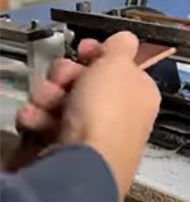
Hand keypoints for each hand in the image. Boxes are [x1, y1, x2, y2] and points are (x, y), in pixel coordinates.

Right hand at [16, 32, 160, 200]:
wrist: (84, 163)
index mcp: (139, 91)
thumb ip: (123, 45)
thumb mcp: (119, 64)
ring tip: (47, 102)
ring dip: (50, 95)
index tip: (84, 49)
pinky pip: (52, 123)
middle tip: (63, 79)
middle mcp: (121, 112)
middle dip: (68, 75)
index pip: (119, 65)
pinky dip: (41, 118)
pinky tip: (37, 120)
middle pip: (88, 81)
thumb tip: (127, 38)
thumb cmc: (107, 109)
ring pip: (65, 99)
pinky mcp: (71, 149)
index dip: (99, 54)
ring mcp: (96, 131)